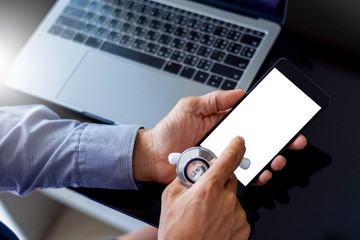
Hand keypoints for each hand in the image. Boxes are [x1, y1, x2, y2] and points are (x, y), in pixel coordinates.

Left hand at [133, 90, 306, 183]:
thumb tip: (240, 92)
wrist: (153, 156)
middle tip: (292, 142)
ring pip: (253, 160)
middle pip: (259, 141)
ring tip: (276, 160)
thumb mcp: (190, 107)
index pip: (252, 120)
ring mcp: (224, 158)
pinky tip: (260, 175)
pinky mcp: (219, 173)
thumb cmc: (169, 131)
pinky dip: (253, 177)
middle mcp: (226, 141)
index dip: (271, 120)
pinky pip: (240, 176)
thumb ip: (214, 100)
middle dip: (279, 142)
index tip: (287, 120)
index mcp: (222, 123)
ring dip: (270, 160)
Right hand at [158, 137, 249, 239]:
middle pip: (229, 179)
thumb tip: (190, 169)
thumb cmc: (176, 232)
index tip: (239, 142)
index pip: (228, 159)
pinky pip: (238, 213)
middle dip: (219, 181)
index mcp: (208, 188)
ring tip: (207, 214)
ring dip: (223, 200)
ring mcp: (237, 215)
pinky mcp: (243, 229)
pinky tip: (215, 223)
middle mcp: (226, 200)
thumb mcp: (170, 197)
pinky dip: (229, 215)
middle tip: (206, 192)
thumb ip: (183, 178)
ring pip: (233, 197)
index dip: (235, 147)